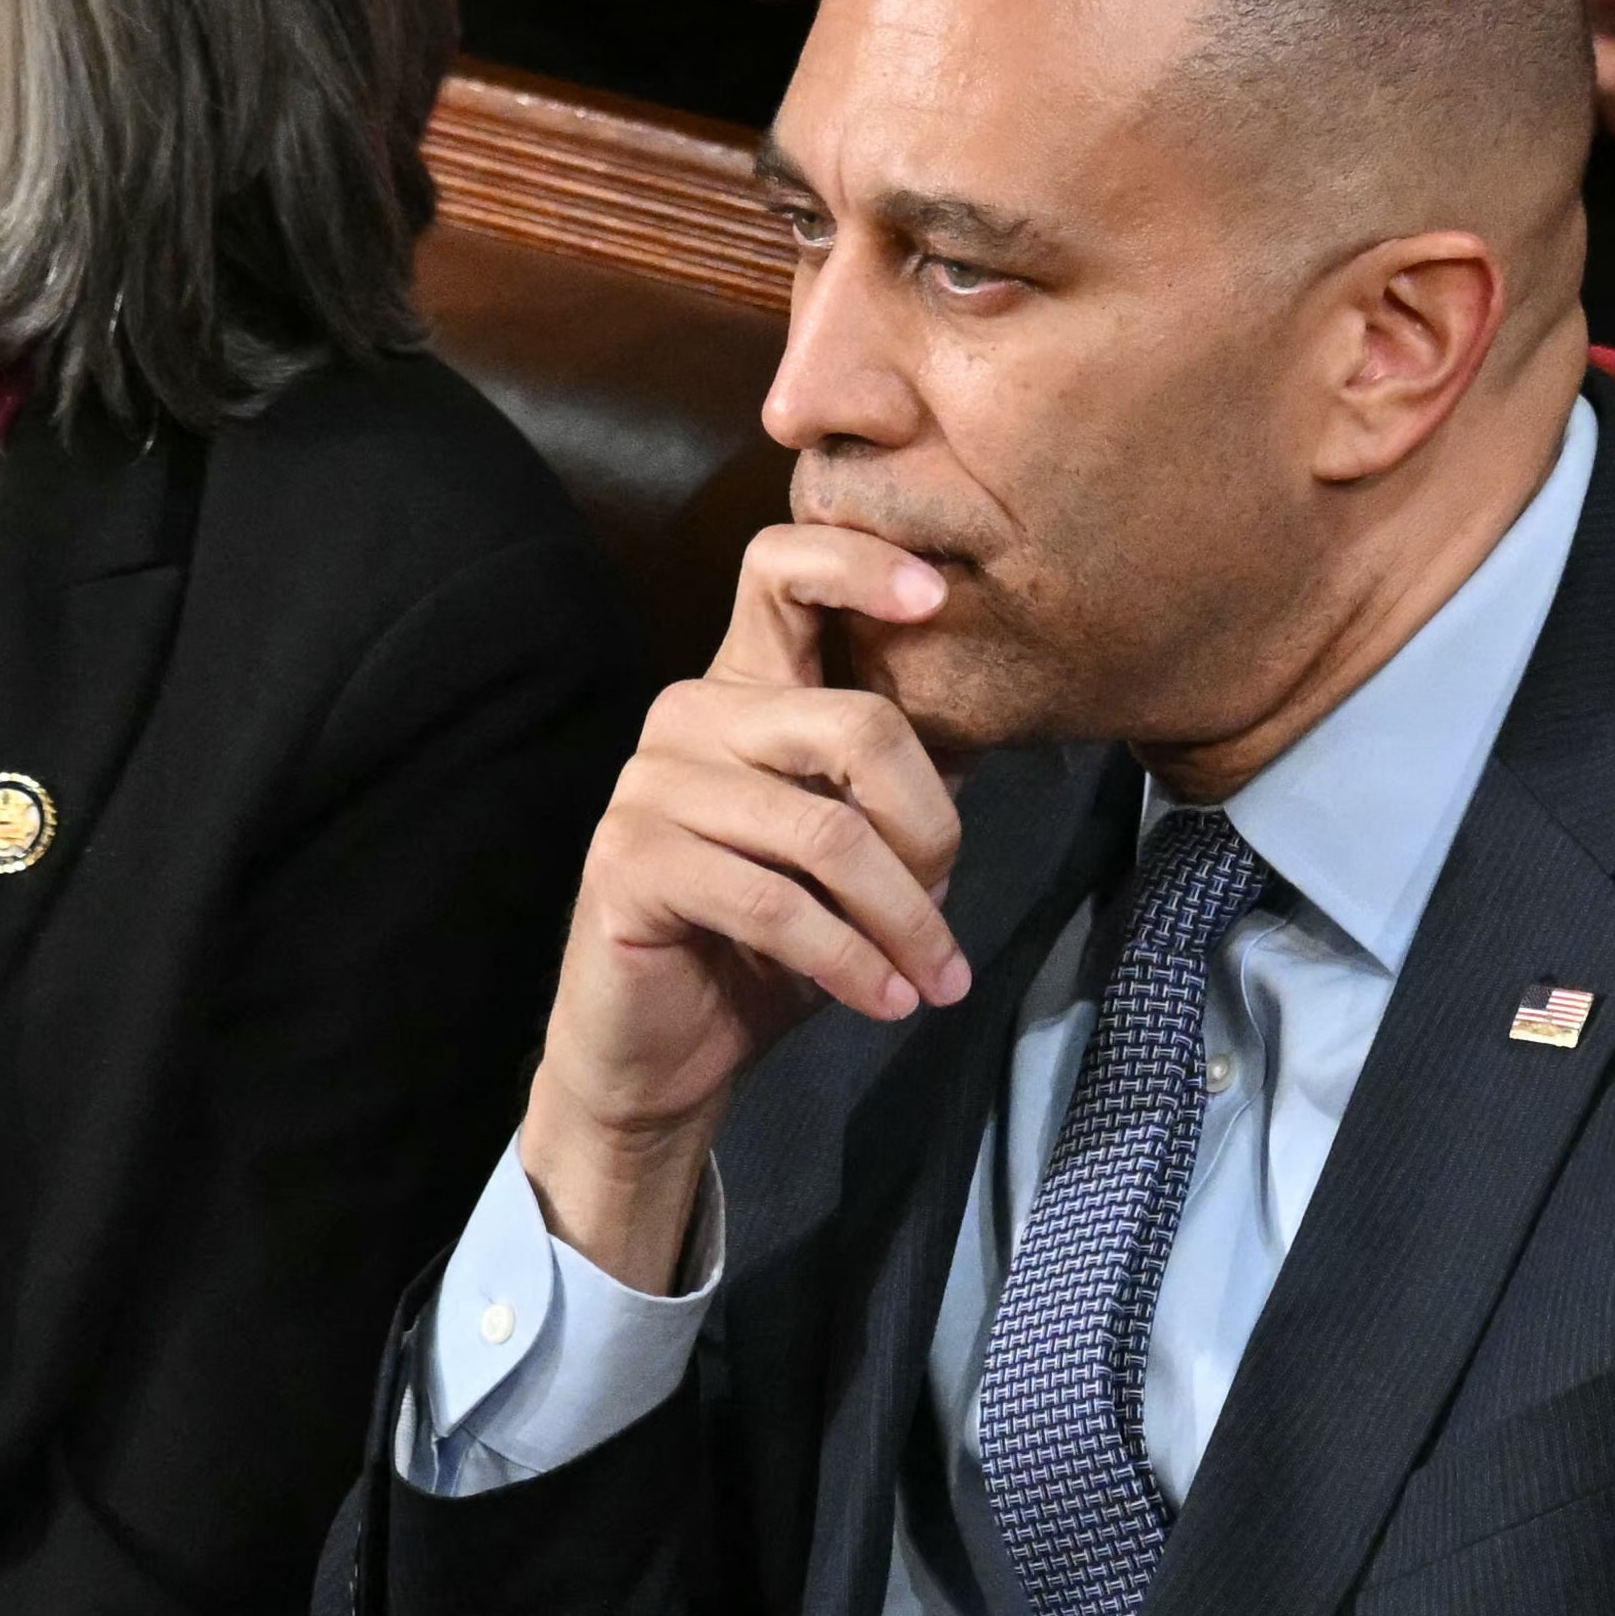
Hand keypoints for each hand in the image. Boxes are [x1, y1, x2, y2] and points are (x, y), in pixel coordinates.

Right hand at [518, 526, 969, 1292]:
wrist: (663, 1054)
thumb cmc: (766, 946)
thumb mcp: (853, 851)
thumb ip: (897, 779)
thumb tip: (986, 720)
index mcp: (742, 689)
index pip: (780, 570)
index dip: (860, 561)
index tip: (937, 595)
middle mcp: (689, 716)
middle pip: (853, 722)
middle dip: (930, 829)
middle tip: (949, 907)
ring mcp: (650, 786)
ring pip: (825, 832)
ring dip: (904, 921)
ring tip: (936, 980)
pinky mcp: (629, 864)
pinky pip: (774, 903)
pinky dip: (850, 962)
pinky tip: (886, 1001)